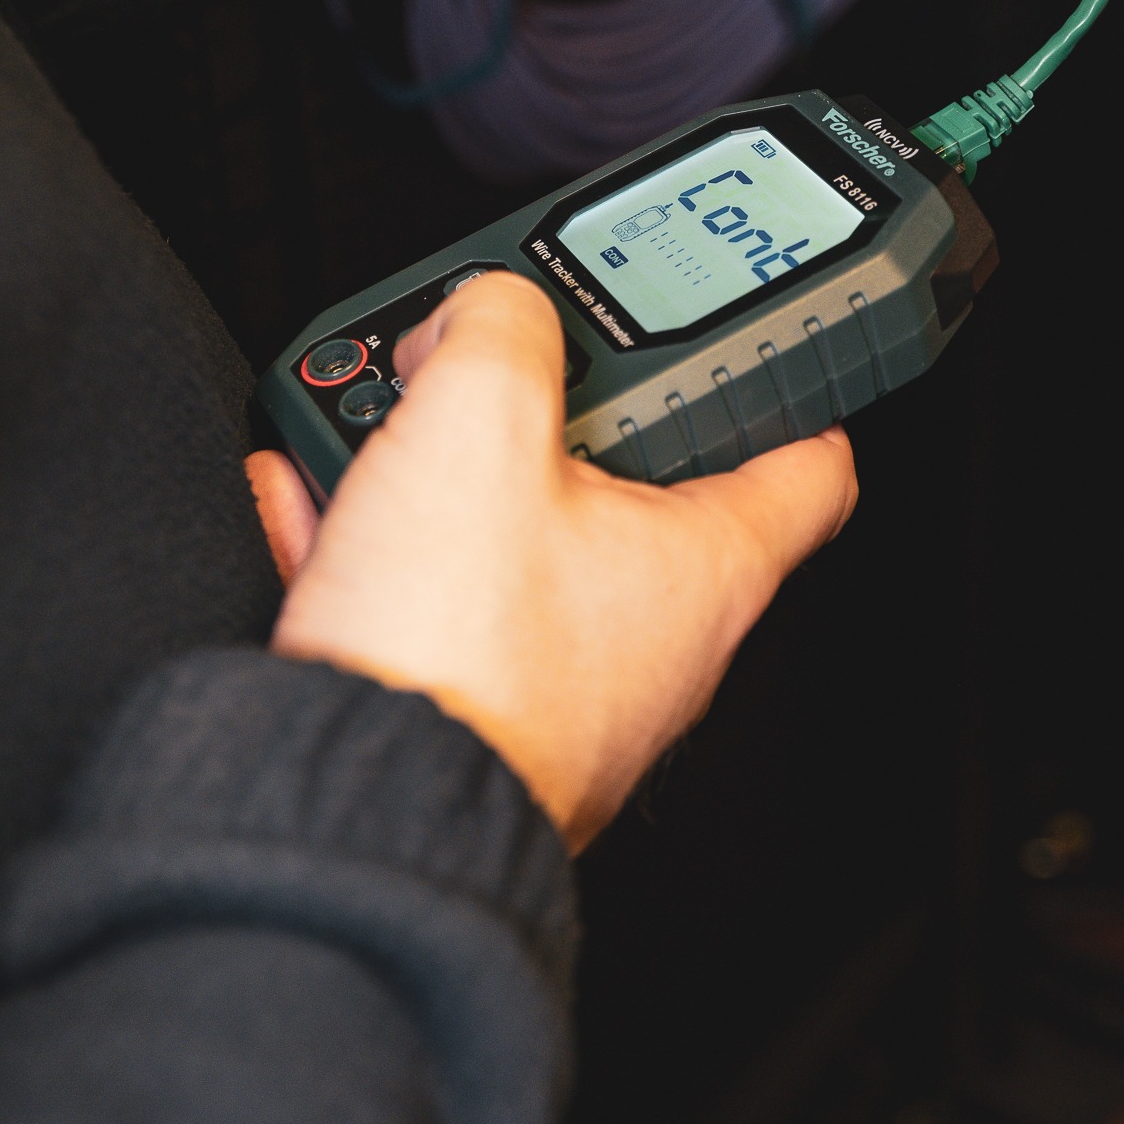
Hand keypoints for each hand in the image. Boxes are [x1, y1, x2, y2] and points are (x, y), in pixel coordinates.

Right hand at [259, 274, 855, 849]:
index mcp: (705, 566)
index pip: (809, 463)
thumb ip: (499, 328)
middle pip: (632, 479)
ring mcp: (559, 680)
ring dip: (446, 467)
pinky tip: (315, 494)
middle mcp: (652, 636)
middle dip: (555, 406)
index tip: (749, 340)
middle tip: (500, 364)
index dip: (783, 383)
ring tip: (381, 422)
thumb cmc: (451, 657)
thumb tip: (485, 311)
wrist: (341, 813)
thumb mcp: (480, 422)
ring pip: (517, 532)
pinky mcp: (467, 709)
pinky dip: (381, 537)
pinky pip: (434, 594)